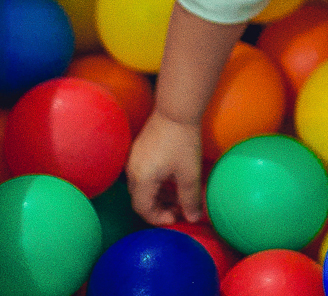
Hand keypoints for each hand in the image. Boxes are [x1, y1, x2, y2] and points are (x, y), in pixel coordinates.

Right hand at [126, 110, 205, 225]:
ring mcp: (133, 160)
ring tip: (180, 196)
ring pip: (143, 187)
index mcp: (142, 180)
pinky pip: (144, 174)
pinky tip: (174, 179)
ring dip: (160, 195)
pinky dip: (157, 182)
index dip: (159, 218)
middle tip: (181, 209)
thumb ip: (190, 199)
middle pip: (142, 199)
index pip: (143, 209)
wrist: (176, 110)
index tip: (177, 218)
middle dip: (161, 208)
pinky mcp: (139, 151)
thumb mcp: (190, 173)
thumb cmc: (183, 141)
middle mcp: (132, 171)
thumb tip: (193, 218)